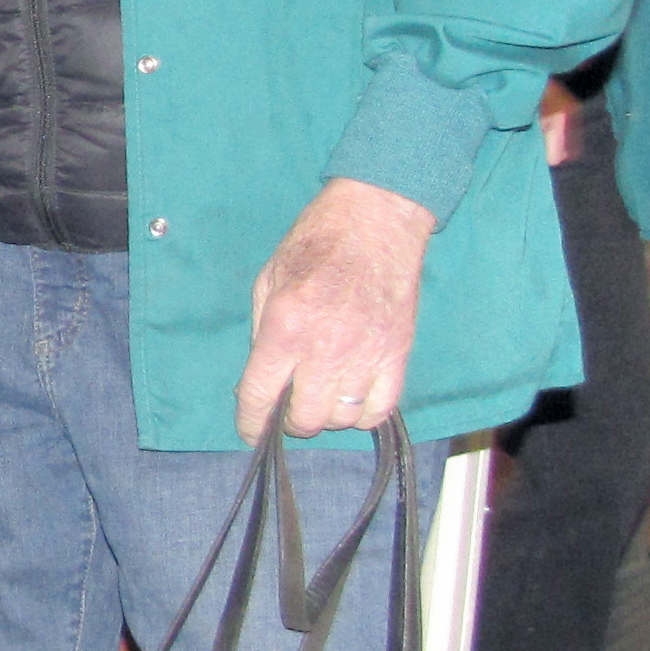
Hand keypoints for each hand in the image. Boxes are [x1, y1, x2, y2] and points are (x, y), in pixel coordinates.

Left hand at [237, 179, 432, 439]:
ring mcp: (365, 354)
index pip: (260, 397)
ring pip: (341, 418)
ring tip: (322, 394)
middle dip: (290, 420)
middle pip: (305, 420)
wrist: (376, 219)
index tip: (252, 431)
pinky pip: (380, 409)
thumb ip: (261, 333)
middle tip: (290, 403)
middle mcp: (324, 349)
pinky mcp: (397, 354)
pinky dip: (363, 414)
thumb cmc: (316, 242)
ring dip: (326, 414)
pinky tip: (353, 396)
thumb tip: (262, 379)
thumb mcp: (268, 280)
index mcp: (284, 327)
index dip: (251, 424)